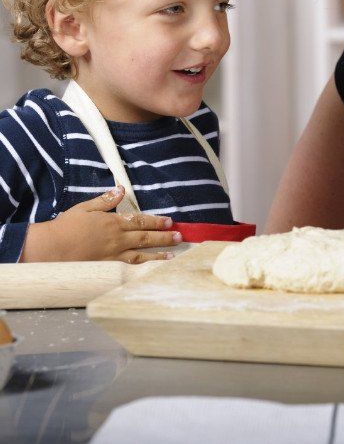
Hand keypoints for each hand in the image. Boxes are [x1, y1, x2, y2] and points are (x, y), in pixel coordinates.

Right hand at [20, 186, 181, 262]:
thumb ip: (105, 200)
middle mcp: (117, 239)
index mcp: (113, 223)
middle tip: (180, 236)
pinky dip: (143, 266)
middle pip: (145, 237)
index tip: (170, 221)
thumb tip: (121, 190)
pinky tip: (152, 267)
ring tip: (173, 253)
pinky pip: (129, 267)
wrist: (50, 249)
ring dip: (158, 253)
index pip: (140, 220)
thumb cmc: (66, 227)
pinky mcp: (107, 266)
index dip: (156, 221)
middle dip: (164, 236)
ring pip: (141, 253)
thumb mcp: (85, 208)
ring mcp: (113, 254)